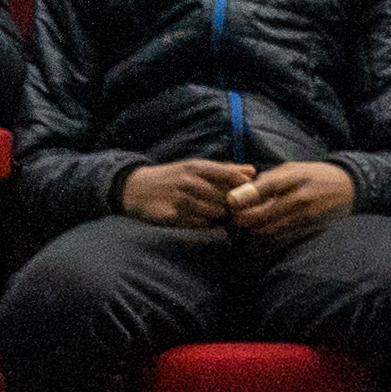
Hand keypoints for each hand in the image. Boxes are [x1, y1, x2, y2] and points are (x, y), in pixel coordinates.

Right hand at [119, 158, 249, 227]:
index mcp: (196, 167)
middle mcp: (188, 181)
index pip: (228, 175)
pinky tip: (204, 221)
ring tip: (221, 216)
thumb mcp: (196, 168)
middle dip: (233, 206)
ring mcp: (179, 199)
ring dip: (220, 216)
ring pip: (213, 212)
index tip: (251, 193)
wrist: (137, 188)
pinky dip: (205, 224)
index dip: (243, 186)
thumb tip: (252, 170)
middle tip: (237, 210)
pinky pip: (199, 224)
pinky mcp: (172, 216)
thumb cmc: (174, 177)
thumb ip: (225, 170)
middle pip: (223, 197)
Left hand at [229, 160, 358, 237]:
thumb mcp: (294, 168)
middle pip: (263, 214)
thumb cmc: (316, 175)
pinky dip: (268, 237)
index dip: (243, 196)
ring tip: (245, 225)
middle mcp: (300, 198)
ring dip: (254, 229)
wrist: (350, 188)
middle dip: (244, 218)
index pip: (264, 188)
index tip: (230, 202)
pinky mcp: (309, 230)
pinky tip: (262, 232)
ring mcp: (305, 217)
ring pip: (270, 230)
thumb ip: (270, 179)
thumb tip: (245, 191)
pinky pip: (282, 238)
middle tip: (234, 218)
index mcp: (295, 178)